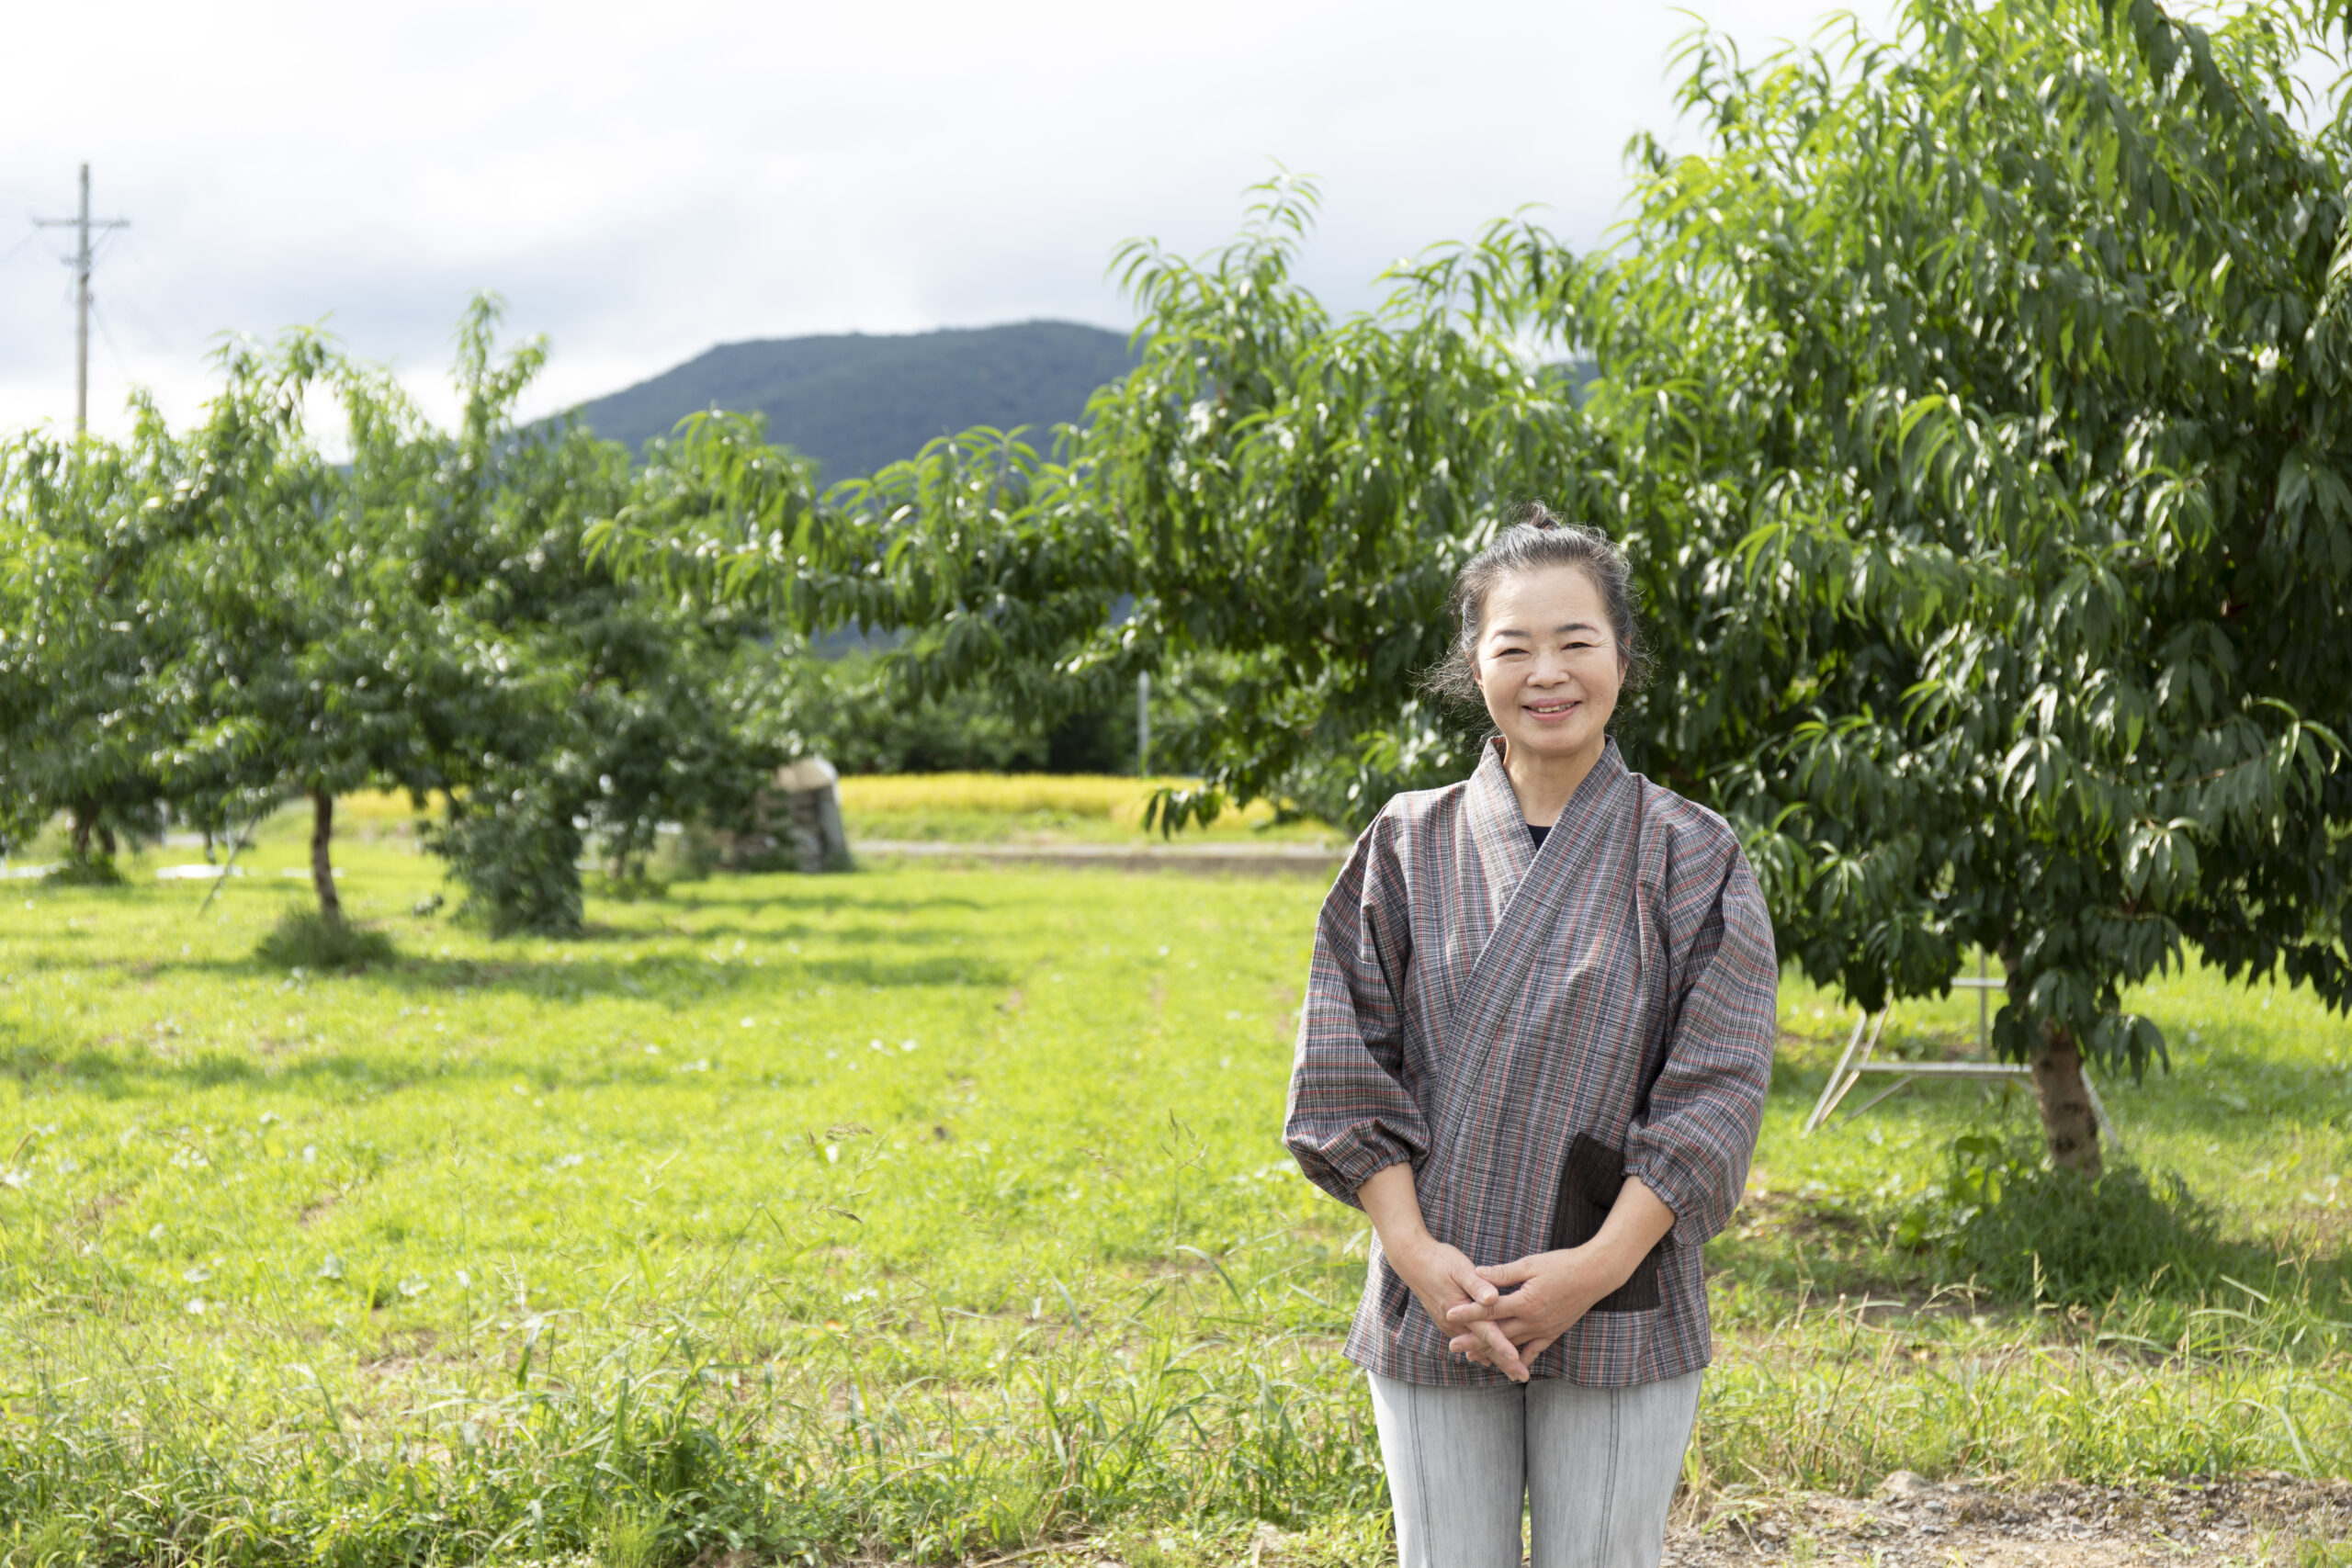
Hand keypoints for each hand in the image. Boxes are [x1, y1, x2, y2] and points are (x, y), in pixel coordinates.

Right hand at [1387, 1234, 1532, 1380]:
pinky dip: (1482, 1349)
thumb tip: (1493, 1298)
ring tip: (1512, 1371)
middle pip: (1482, 1346)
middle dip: (1503, 1362)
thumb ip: (1477, 1284)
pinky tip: (1491, 1357)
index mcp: (1459, 1309)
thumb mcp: (1459, 1267)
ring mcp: (1450, 1325)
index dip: (1501, 1345)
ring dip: (1494, 1358)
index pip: (1485, 1331)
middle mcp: (1454, 1322)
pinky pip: (1469, 1340)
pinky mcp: (1449, 1323)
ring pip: (1476, 1346)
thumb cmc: (1439, 1260)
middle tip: (1523, 1377)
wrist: (1412, 1261)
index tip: (1517, 1359)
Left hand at [1442, 1245, 1622, 1368]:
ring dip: (1492, 1352)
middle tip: (1452, 1346)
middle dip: (1473, 1340)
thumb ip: (1503, 1273)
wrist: (1595, 1275)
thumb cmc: (1562, 1264)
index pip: (1490, 1309)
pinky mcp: (1553, 1333)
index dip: (1468, 1312)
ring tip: (1472, 1357)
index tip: (1449, 1315)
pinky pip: (1534, 1351)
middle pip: (1497, 1333)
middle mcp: (1533, 1320)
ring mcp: (1544, 1329)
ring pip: (1513, 1345)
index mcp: (1525, 1301)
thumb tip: (1478, 1273)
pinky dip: (1519, 1358)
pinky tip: (1508, 1365)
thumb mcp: (1530, 1264)